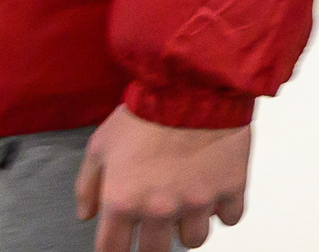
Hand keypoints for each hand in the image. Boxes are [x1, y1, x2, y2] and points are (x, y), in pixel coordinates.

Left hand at [75, 105, 250, 251]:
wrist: (194, 83)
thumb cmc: (146, 110)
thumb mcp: (101, 143)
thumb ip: (88, 184)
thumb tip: (88, 214)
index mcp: (123, 201)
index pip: (112, 250)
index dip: (115, 246)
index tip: (122, 239)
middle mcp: (159, 209)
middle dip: (154, 238)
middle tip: (158, 218)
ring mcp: (197, 201)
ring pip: (194, 239)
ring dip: (190, 225)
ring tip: (189, 202)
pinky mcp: (231, 188)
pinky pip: (231, 217)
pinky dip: (224, 208)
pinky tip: (216, 191)